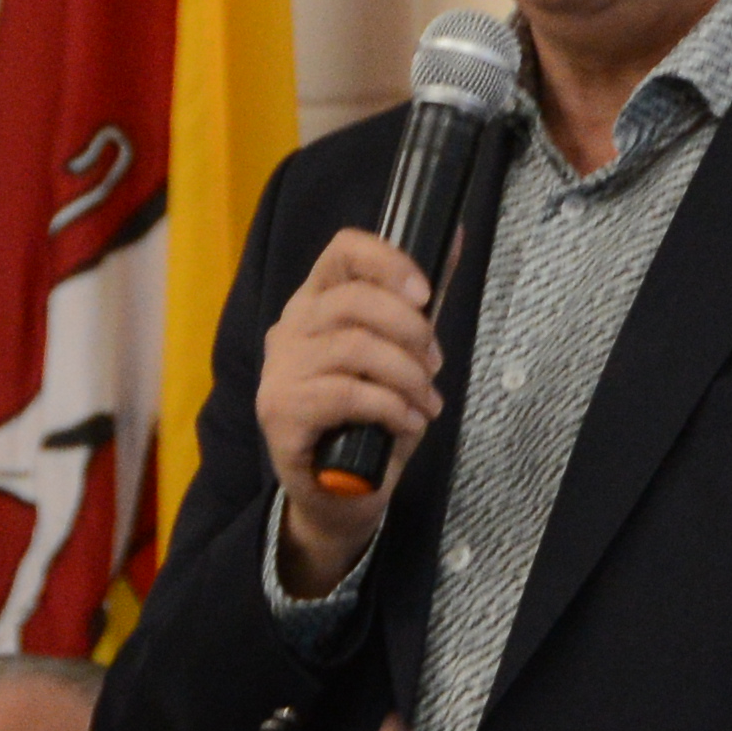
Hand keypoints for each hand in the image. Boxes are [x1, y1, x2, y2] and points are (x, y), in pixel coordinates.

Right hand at [256, 230, 441, 594]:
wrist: (339, 494)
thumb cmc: (370, 417)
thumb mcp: (400, 355)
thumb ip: (417, 303)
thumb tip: (453, 236)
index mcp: (316, 302)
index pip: (342, 250)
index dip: (388, 261)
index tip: (425, 294)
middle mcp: (290, 328)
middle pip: (354, 300)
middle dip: (410, 331)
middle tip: (433, 364)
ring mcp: (279, 370)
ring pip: (355, 348)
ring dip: (407, 376)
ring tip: (425, 403)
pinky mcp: (279, 411)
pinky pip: (345, 393)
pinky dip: (390, 407)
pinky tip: (406, 423)